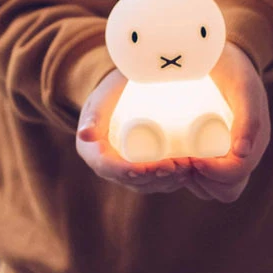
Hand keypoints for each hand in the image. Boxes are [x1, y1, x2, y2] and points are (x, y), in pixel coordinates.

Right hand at [76, 69, 194, 193]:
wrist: (125, 87)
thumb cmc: (113, 90)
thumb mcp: (102, 98)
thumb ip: (95, 114)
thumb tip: (85, 134)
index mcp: (91, 152)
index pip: (109, 168)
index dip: (130, 172)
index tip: (149, 167)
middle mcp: (107, 165)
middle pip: (131, 180)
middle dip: (155, 177)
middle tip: (177, 165)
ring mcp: (125, 168)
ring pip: (146, 184)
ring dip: (167, 181)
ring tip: (186, 168)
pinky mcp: (141, 167)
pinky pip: (155, 181)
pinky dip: (172, 180)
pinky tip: (186, 174)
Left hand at [186, 42, 270, 202]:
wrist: (225, 57)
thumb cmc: (233, 69)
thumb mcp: (243, 88)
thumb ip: (249, 116)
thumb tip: (242, 153)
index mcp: (254, 143)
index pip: (234, 176)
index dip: (212, 174)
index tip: (190, 158)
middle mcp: (243, 154)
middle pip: (225, 190)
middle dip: (201, 181)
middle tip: (179, 160)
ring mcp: (228, 155)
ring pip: (212, 188)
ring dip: (192, 181)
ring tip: (174, 159)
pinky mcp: (213, 152)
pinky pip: (203, 178)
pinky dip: (188, 177)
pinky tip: (171, 160)